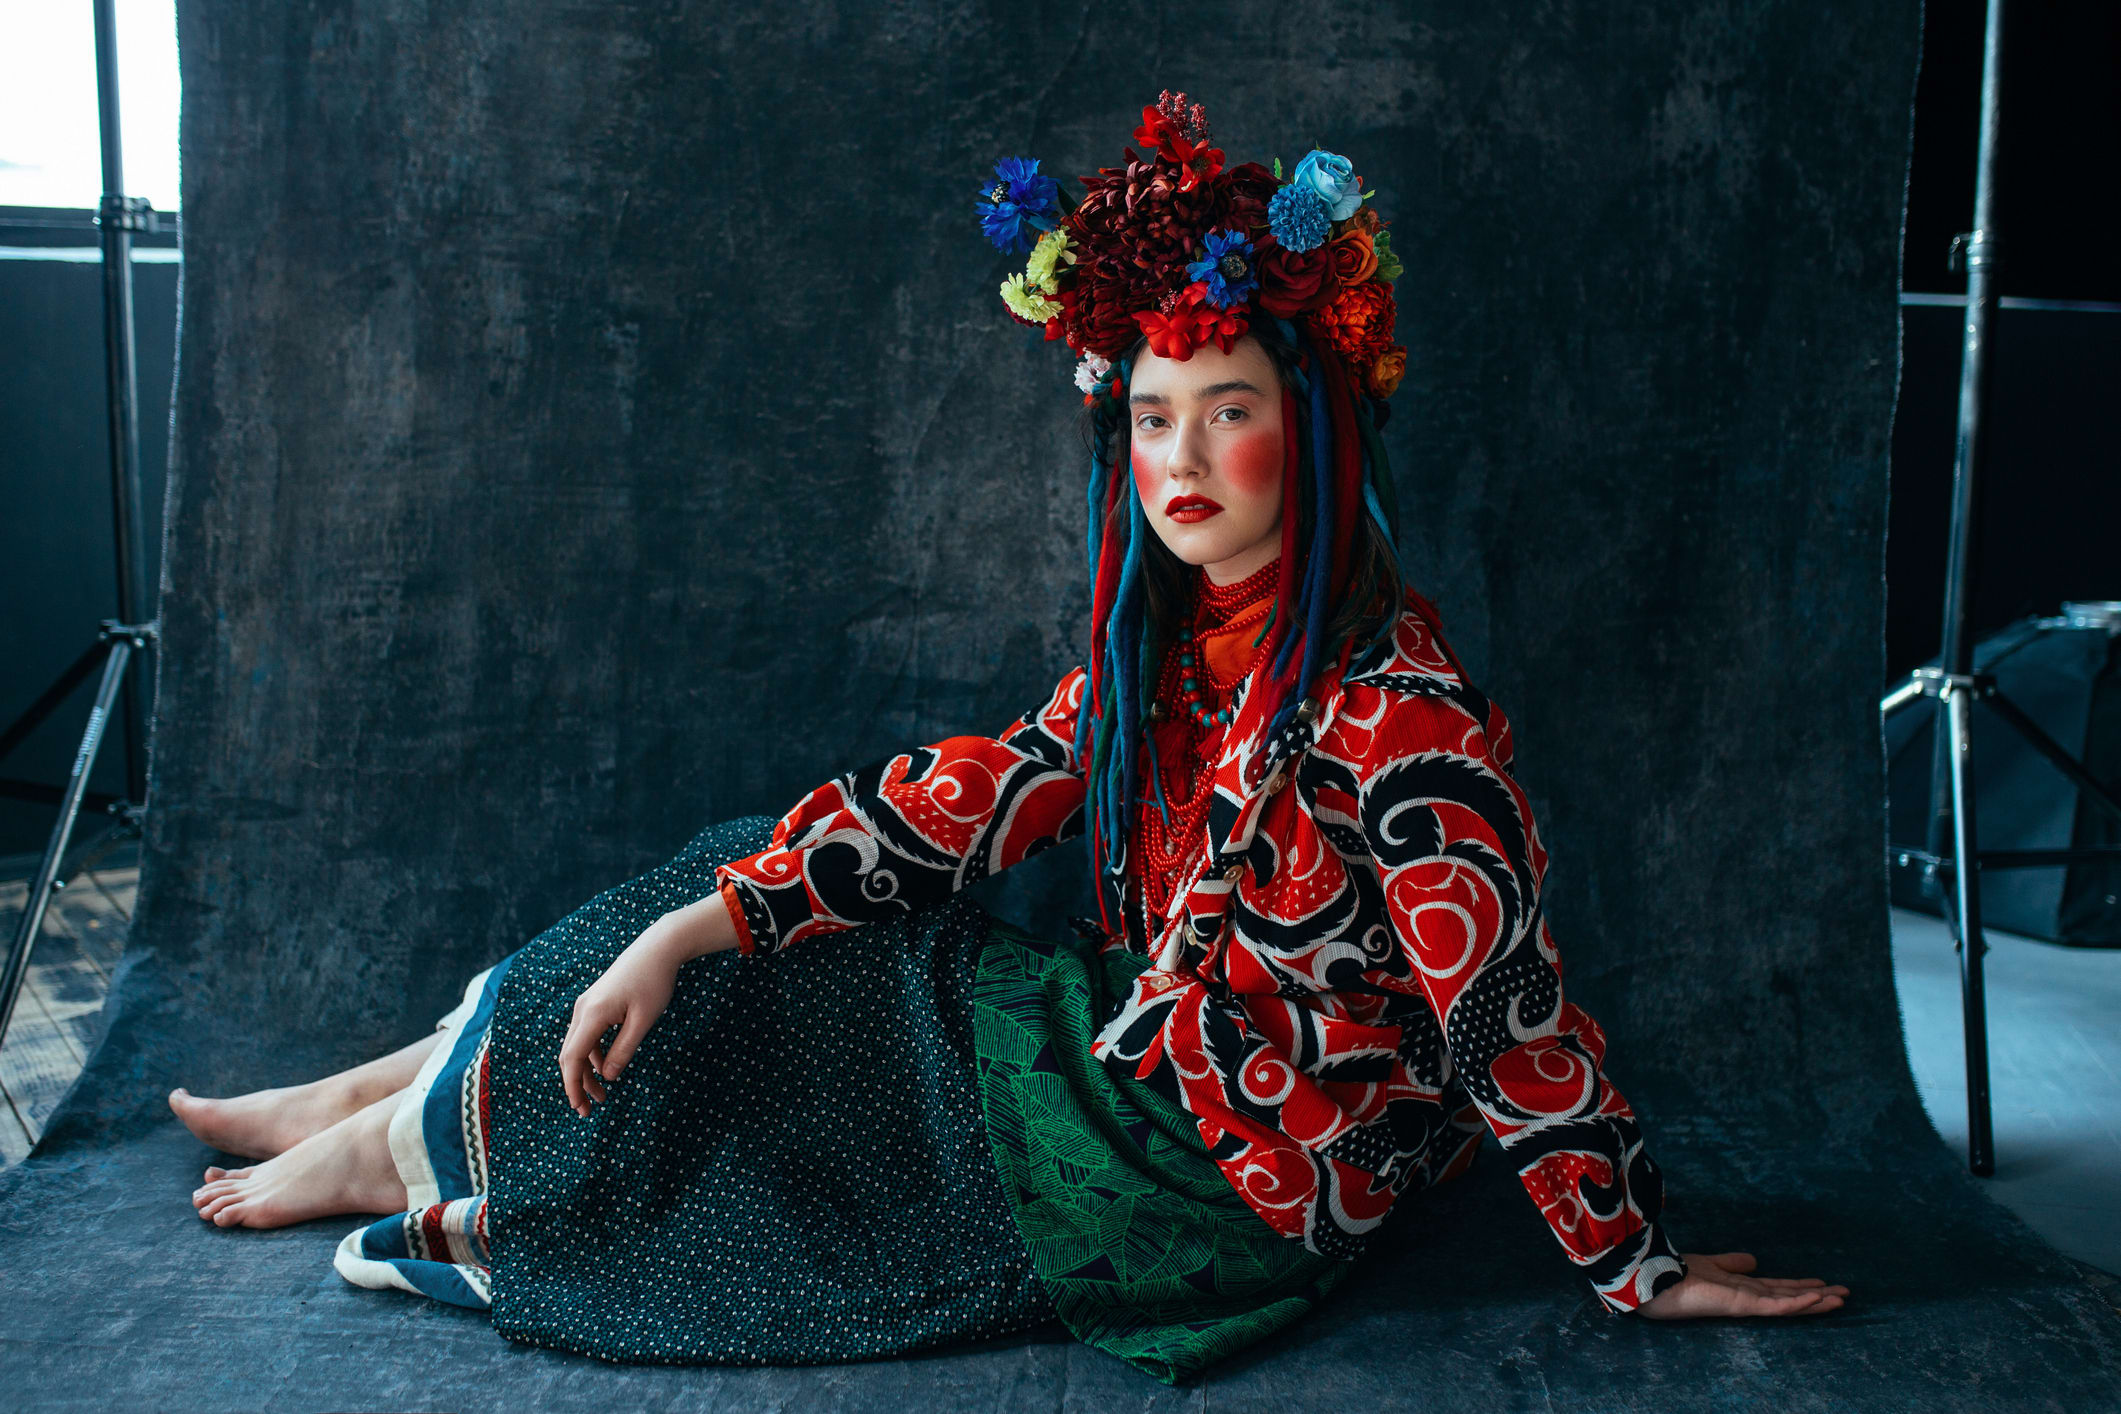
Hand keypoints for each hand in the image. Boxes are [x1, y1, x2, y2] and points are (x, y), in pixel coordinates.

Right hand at [556, 890, 743, 1115]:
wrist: (658, 948)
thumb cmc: (655, 982)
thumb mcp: (644, 1020)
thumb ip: (624, 1049)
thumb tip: (607, 1077)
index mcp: (593, 1014)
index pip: (572, 1058)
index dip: (573, 1086)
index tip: (580, 1108)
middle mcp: (583, 1009)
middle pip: (570, 1055)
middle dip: (577, 1084)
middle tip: (590, 1109)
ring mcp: (587, 1005)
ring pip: (578, 1046)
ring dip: (587, 1071)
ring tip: (604, 1094)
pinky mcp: (595, 1002)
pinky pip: (587, 1035)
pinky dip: (592, 1055)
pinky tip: (606, 1067)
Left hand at [1635, 1251, 1848, 1318]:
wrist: (1652, 1282)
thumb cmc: (1675, 1276)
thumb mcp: (1710, 1263)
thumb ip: (1731, 1263)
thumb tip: (1754, 1260)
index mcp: (1740, 1287)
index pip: (1778, 1288)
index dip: (1801, 1286)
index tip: (1824, 1285)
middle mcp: (1746, 1296)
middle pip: (1788, 1296)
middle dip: (1816, 1296)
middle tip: (1844, 1295)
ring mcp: (1744, 1302)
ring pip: (1787, 1303)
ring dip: (1814, 1301)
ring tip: (1839, 1298)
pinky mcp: (1738, 1304)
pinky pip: (1773, 1305)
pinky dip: (1796, 1303)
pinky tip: (1815, 1297)